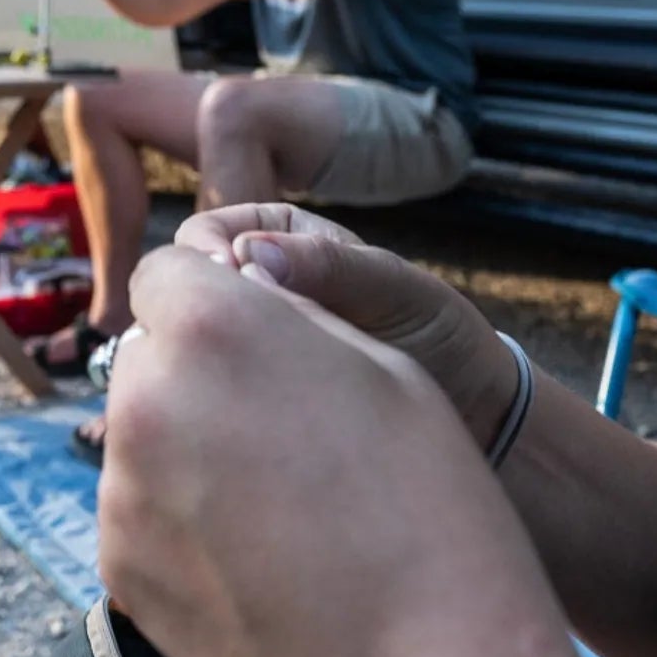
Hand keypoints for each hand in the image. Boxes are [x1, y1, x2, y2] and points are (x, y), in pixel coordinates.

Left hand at [98, 245, 570, 656]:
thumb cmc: (436, 522)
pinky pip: (140, 514)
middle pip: (148, 357)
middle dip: (196, 374)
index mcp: (216, 329)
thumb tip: (245, 302)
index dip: (212, 296)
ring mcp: (122, 492)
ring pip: (140, 439)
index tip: (256, 335)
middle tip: (279, 429)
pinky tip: (260, 564)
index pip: (166, 270)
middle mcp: (147, 401)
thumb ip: (294, 321)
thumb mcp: (391, 372)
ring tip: (282, 509)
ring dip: (188, 450)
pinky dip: (182, 525)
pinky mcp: (117, 569)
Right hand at [177, 204, 520, 452]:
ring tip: (250, 387)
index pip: (201, 237)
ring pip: (188, 348)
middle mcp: (251, 288)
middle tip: (241, 350)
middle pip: (182, 294)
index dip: (201, 263)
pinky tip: (248, 418)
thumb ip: (330, 268)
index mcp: (276, 239)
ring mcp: (247, 346)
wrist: (475, 414)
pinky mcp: (249, 398)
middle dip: (199, 319)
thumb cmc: (440, 335)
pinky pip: (210, 393)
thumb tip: (249, 259)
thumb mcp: (395, 289)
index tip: (233, 294)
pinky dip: (219, 402)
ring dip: (207, 364)